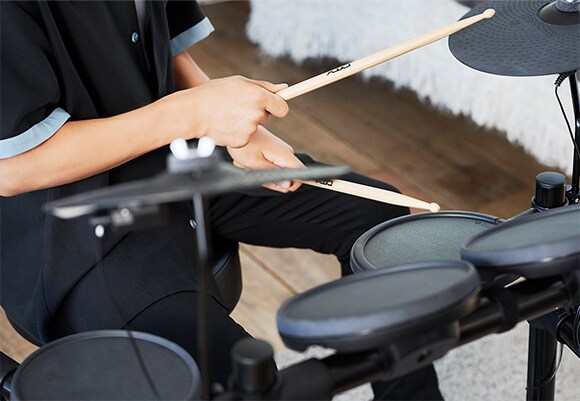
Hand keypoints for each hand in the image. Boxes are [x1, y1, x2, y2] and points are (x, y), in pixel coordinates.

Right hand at [166, 76, 288, 147]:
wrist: (193, 112)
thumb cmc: (214, 93)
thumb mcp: (239, 82)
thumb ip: (264, 86)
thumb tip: (284, 88)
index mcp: (258, 96)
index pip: (282, 108)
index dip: (277, 107)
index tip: (272, 107)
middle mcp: (256, 113)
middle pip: (267, 118)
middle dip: (257, 113)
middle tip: (237, 108)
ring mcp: (250, 129)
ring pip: (256, 128)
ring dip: (246, 123)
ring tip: (228, 115)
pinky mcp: (242, 141)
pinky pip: (246, 137)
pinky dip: (238, 133)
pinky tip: (226, 125)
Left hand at [227, 126, 304, 192]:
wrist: (238, 127)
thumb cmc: (243, 145)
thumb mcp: (254, 164)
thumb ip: (272, 176)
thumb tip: (288, 186)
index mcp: (284, 154)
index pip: (301, 173)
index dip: (292, 184)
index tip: (275, 185)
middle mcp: (286, 152)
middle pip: (288, 176)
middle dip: (272, 181)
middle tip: (255, 172)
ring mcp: (282, 151)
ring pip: (279, 172)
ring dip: (263, 174)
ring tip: (250, 166)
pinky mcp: (276, 152)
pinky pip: (273, 167)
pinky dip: (261, 169)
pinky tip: (250, 163)